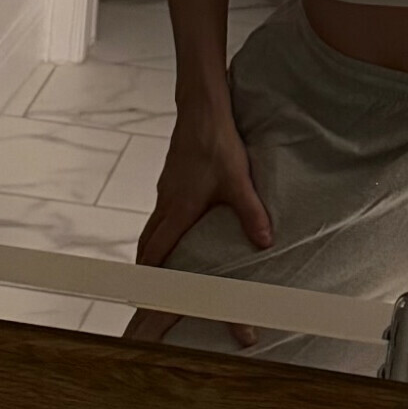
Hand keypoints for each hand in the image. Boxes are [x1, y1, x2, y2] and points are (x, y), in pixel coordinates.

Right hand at [122, 112, 271, 347]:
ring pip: (153, 226)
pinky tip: (177, 230)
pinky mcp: (172, 178)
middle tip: (145, 292)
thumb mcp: (238, 181)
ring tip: (158, 269)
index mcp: (178, 209)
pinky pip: (161, 212)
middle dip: (146, 270)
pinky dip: (162, 229)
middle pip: (147, 243)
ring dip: (153, 248)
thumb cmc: (218, 143)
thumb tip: (264, 243)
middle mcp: (166, 202)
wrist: (202, 109)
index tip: (142, 299)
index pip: (156, 252)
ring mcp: (166, 189)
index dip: (149, 278)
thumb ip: (251, 214)